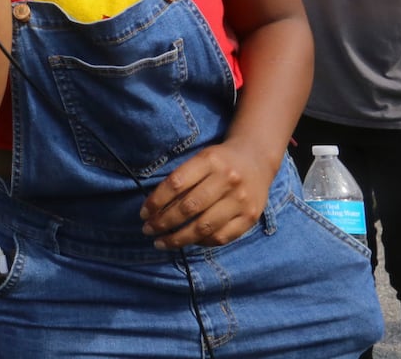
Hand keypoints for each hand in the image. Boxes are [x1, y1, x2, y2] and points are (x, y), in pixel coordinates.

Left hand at [139, 140, 277, 248]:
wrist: (257, 158)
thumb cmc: (220, 161)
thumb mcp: (201, 159)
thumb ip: (182, 179)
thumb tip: (155, 208)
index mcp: (210, 161)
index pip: (176, 184)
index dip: (156, 201)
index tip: (143, 213)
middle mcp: (227, 180)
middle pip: (189, 208)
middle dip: (163, 223)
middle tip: (148, 230)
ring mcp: (241, 200)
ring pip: (204, 227)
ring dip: (178, 239)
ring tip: (161, 242)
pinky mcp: (250, 217)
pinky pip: (221, 237)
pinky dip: (201, 242)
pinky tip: (188, 242)